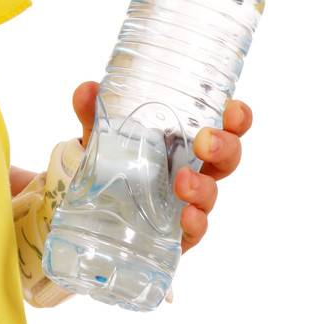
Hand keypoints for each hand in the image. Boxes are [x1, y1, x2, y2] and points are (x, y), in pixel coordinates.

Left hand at [71, 82, 252, 253]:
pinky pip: (195, 231)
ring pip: (211, 195)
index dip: (237, 118)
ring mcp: (188, 203)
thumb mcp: (99, 138)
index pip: (223, 126)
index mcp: (184, 142)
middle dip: (224, 148)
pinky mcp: (176, 234)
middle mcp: (194, 170)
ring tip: (182, 181)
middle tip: (204, 142)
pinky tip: (186, 217)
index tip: (232, 108)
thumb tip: (86, 90)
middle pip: (226, 159)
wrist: (89, 213)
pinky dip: (194, 223)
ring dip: (202, 187)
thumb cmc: (112, 167)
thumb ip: (92, 114)